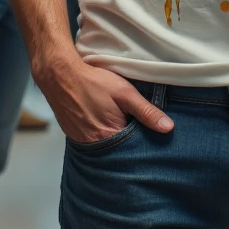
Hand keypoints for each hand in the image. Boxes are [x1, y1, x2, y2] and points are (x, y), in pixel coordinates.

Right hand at [41, 55, 172, 143]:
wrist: (60, 75)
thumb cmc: (93, 82)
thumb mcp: (125, 93)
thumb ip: (146, 111)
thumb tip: (168, 128)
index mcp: (109, 137)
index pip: (134, 152)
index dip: (144, 145)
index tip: (152, 138)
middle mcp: (94, 146)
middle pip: (120, 152)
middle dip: (130, 144)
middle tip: (137, 129)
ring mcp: (82, 142)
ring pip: (107, 148)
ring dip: (116, 140)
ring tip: (121, 125)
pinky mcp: (75, 136)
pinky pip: (94, 143)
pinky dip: (102, 136)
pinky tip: (105, 123)